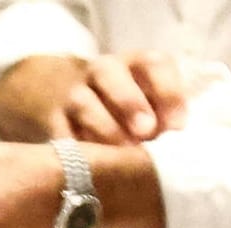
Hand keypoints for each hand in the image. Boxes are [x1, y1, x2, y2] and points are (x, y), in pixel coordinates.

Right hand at [63, 51, 187, 144]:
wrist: (73, 97)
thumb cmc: (129, 106)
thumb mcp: (152, 100)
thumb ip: (164, 112)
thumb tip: (172, 134)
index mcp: (135, 63)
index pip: (154, 64)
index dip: (168, 92)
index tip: (177, 126)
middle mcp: (102, 71)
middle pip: (110, 74)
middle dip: (130, 103)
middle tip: (146, 132)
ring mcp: (74, 93)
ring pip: (83, 103)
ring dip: (104, 127)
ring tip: (122, 150)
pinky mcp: (53, 118)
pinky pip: (62, 130)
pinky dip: (78, 146)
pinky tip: (95, 162)